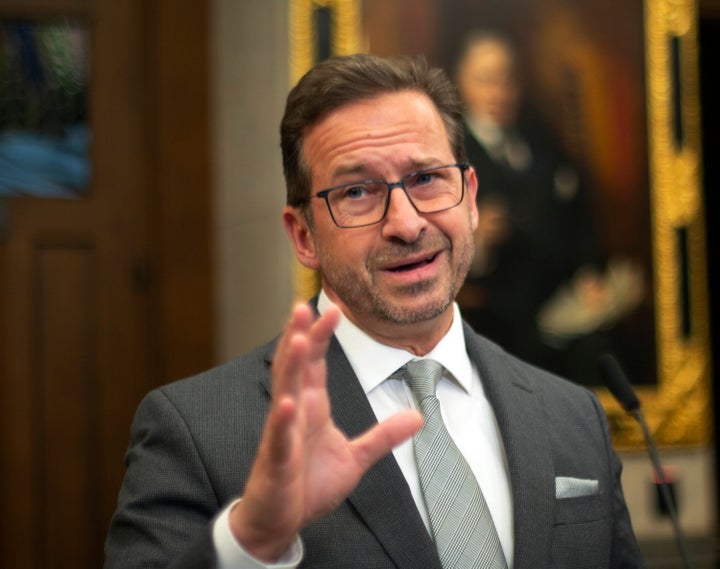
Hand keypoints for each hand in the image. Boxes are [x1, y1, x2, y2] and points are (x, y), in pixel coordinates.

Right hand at [229, 303, 422, 561]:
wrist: (281, 520)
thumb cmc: (309, 484)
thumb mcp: (355, 458)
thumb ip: (383, 436)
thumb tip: (418, 417)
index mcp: (311, 407)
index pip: (314, 364)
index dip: (320, 336)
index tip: (334, 309)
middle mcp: (294, 413)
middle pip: (296, 367)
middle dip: (300, 336)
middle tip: (304, 305)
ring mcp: (283, 434)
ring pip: (283, 392)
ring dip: (289, 365)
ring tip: (296, 338)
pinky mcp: (277, 461)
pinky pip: (280, 438)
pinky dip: (283, 421)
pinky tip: (288, 404)